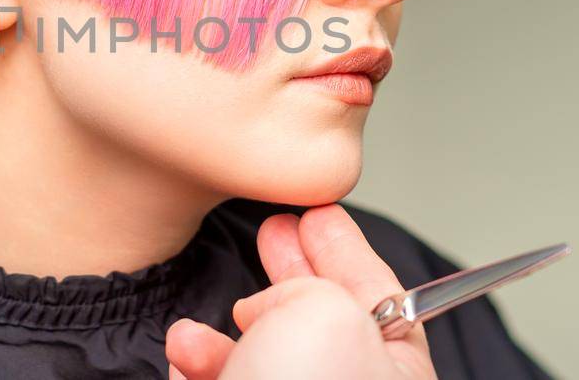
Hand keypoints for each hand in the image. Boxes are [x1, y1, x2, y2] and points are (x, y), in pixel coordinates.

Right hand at [165, 205, 435, 379]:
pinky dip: (197, 369)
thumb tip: (267, 306)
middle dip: (288, 276)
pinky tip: (183, 358)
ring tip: (194, 329)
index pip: (383, 296)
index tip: (318, 214)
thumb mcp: (325, 314)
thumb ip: (308, 288)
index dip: (346, 248)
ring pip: (260, 360)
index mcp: (395, 371)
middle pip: (322, 324)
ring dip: (220, 334)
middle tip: (269, 234)